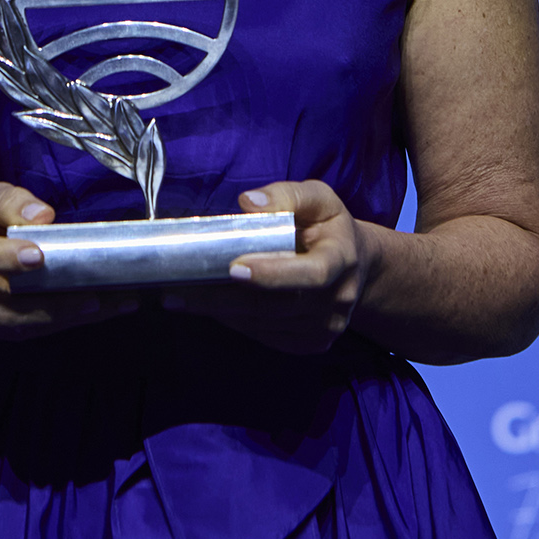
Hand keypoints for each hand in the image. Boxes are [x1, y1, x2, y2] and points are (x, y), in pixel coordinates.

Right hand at [0, 182, 136, 340]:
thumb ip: (10, 202)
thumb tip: (43, 216)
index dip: (5, 257)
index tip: (37, 255)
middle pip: (9, 304)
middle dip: (53, 303)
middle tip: (93, 295)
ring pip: (30, 324)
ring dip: (74, 315)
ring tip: (114, 303)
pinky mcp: (7, 331)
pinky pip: (43, 330)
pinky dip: (77, 320)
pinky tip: (110, 307)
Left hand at [164, 180, 373, 353]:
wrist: (357, 264)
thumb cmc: (328, 225)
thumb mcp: (318, 198)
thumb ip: (287, 195)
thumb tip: (249, 202)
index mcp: (342, 258)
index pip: (313, 274)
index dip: (274, 274)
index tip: (234, 268)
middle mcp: (338, 298)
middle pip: (277, 305)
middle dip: (225, 298)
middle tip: (180, 289)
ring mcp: (327, 326)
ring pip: (266, 324)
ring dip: (222, 312)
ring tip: (182, 297)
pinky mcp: (313, 342)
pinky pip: (267, 336)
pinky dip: (235, 322)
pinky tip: (209, 308)